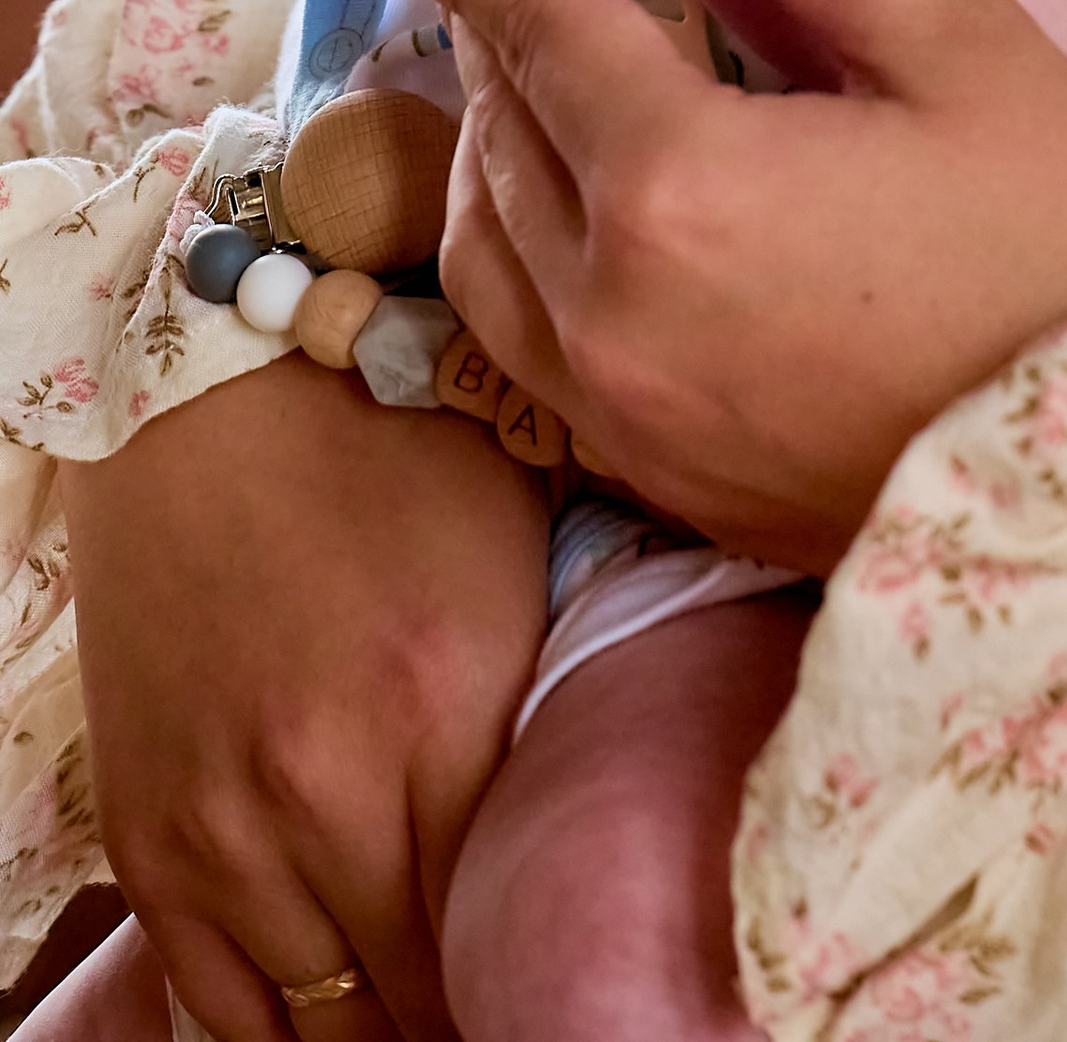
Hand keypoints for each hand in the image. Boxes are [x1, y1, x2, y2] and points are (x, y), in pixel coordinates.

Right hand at [62, 354, 549, 1041]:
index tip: (565, 971)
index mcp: (445, 711)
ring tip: (428, 994)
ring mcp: (224, 827)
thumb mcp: (524, 559)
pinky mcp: (147, 840)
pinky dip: (283, 1020)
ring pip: (321, 1023)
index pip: (505, 924)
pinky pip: (219, 1005)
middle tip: (509, 988)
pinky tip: (336, 996)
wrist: (221, 398)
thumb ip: (559, 699)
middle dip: (468, 998)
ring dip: (379, 1018)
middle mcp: (327, 790)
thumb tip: (608, 822)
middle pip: (416, 991)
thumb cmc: (398, 454)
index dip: (538, 962)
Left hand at [432, 0, 1066, 570]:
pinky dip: (525, 258)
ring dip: (501, 149)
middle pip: (495, 129)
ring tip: (564, 81)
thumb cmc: (1059, 240)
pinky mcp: (648, 475)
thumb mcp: (954, 39)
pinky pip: (523, 346)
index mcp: (676, 179)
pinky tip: (596, 213)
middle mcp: (609, 305)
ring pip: (482, 246)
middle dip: (505, 36)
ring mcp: (618, 409)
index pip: (534, 24)